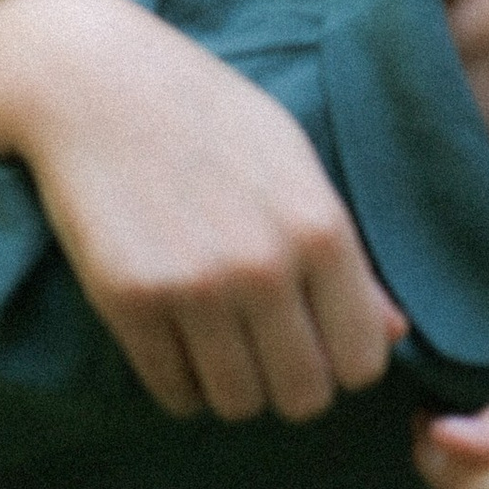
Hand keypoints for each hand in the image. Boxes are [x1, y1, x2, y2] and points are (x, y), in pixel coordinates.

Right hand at [0, 0, 404, 422]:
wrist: (94, 84)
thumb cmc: (208, 119)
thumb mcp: (294, 167)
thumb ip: (346, 258)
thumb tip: (393, 334)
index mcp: (320, 230)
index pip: (362, 361)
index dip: (341, 361)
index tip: (315, 340)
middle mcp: (264, 267)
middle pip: (302, 398)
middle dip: (288, 385)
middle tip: (264, 352)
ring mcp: (194, 288)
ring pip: (237, 404)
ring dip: (231, 388)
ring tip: (218, 346)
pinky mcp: (128, 301)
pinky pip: (172, 392)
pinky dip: (179, 382)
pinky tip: (176, 342)